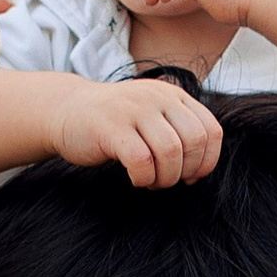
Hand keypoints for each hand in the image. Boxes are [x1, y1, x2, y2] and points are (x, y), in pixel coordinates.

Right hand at [50, 73, 223, 186]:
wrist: (65, 109)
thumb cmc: (114, 121)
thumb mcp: (152, 114)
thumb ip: (178, 128)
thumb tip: (203, 166)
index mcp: (173, 95)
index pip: (211, 130)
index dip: (207, 161)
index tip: (191, 176)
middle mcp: (157, 97)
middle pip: (195, 141)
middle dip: (187, 171)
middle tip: (168, 180)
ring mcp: (134, 109)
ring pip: (171, 151)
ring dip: (165, 177)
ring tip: (151, 181)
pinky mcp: (111, 127)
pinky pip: (141, 160)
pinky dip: (143, 177)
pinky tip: (135, 178)